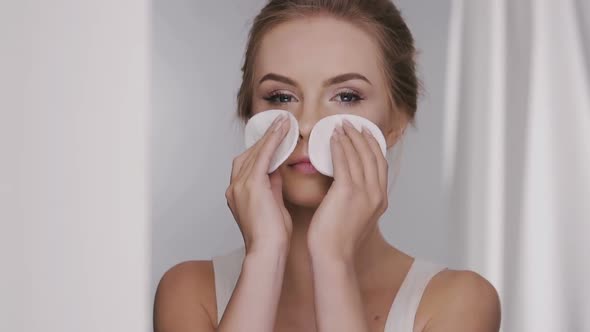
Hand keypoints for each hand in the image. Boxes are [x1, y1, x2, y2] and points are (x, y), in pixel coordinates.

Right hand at [225, 114, 292, 253]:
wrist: (267, 251)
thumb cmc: (272, 236)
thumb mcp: (272, 204)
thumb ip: (272, 185)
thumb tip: (277, 169)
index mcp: (237, 193)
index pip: (249, 162)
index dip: (262, 147)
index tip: (275, 135)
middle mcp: (234, 186)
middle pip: (250, 154)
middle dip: (265, 137)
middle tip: (280, 122)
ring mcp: (240, 185)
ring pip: (256, 152)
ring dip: (270, 135)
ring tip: (284, 121)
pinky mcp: (251, 185)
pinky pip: (262, 156)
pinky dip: (272, 141)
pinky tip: (282, 131)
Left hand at [307, 119, 388, 260]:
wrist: (334, 255)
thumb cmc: (338, 240)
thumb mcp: (356, 217)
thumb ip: (358, 201)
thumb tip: (349, 189)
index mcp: (381, 200)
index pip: (380, 165)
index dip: (373, 146)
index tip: (366, 134)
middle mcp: (377, 193)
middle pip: (373, 156)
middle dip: (363, 136)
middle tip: (353, 124)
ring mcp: (364, 192)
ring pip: (359, 155)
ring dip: (350, 137)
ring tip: (341, 125)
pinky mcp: (348, 191)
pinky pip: (344, 161)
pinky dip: (339, 146)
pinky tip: (333, 138)